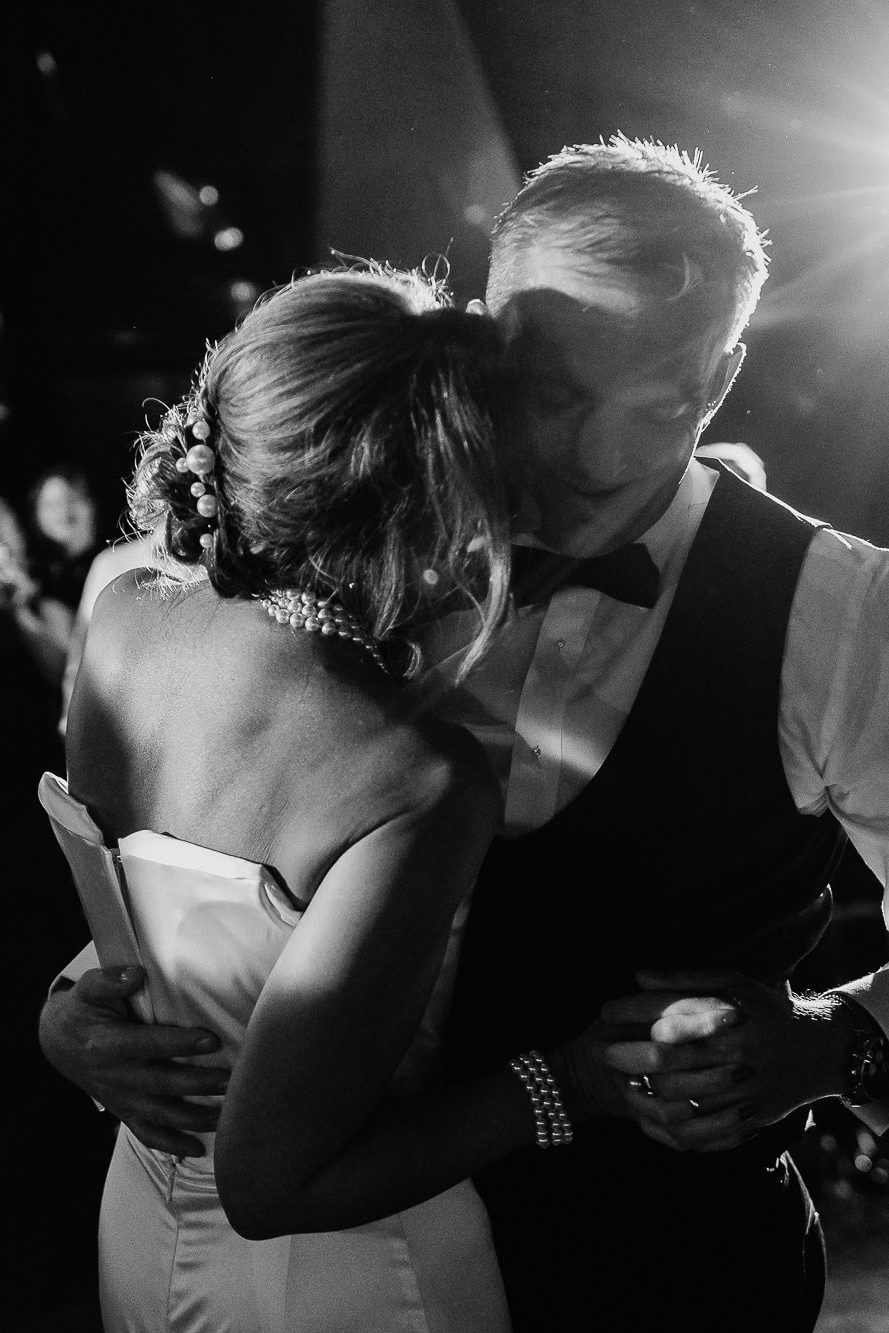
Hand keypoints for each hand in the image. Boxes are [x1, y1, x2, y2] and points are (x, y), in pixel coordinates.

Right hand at [38, 966, 230, 1156]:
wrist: (56, 1041)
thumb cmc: (82, 1010)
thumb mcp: (89, 988)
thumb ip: (110, 980)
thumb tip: (136, 974)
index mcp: (108, 1044)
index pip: (150, 1045)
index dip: (181, 1044)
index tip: (212, 1040)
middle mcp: (115, 1076)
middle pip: (162, 1084)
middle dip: (199, 1084)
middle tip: (231, 1080)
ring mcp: (120, 1098)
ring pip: (160, 1115)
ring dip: (194, 1118)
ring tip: (226, 1115)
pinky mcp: (123, 1111)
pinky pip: (147, 1134)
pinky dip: (171, 1145)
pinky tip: (198, 1149)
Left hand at [600, 976, 753, 1150]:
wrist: (818, 1052)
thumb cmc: (767, 1010)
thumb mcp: (732, 982)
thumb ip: (685, 979)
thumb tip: (637, 975)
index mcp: (729, 1022)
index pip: (666, 1018)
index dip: (629, 1014)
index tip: (605, 1011)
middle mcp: (735, 1061)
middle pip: (664, 1064)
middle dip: (624, 1056)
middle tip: (600, 1050)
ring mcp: (741, 1098)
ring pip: (677, 1105)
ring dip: (641, 1096)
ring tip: (621, 1083)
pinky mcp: (745, 1124)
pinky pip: (698, 1138)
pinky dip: (667, 1133)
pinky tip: (646, 1118)